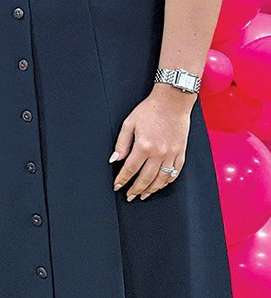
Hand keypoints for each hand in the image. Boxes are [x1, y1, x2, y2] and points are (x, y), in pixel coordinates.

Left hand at [109, 84, 193, 201]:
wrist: (173, 101)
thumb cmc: (150, 110)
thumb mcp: (129, 123)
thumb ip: (122, 143)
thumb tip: (115, 159)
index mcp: (144, 146)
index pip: (130, 169)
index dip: (122, 180)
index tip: (117, 186)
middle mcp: (159, 153)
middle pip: (146, 178)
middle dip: (136, 189)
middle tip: (129, 196)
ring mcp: (172, 154)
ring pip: (162, 179)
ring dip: (152, 189)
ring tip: (144, 195)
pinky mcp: (181, 153)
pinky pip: (175, 173)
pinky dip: (167, 182)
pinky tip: (160, 185)